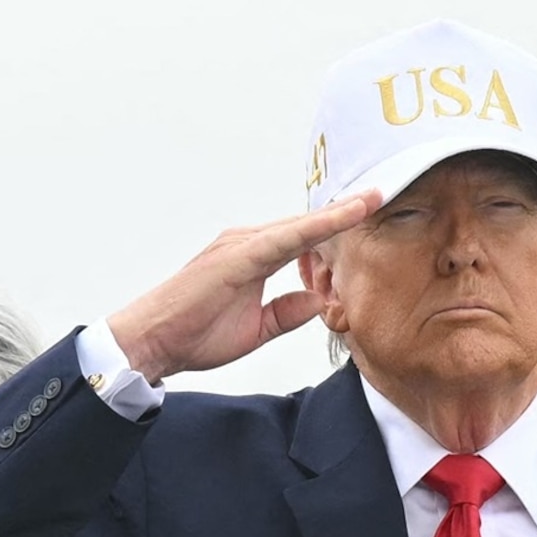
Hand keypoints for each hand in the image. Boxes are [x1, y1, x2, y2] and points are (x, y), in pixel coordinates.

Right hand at [102, 193, 380, 382]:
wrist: (152, 341)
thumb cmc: (194, 333)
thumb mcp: (257, 328)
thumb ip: (288, 312)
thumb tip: (319, 301)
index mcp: (253, 258)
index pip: (305, 239)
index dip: (338, 225)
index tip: (370, 211)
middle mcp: (248, 243)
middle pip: (307, 225)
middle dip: (345, 212)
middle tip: (383, 195)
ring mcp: (241, 245)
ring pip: (300, 225)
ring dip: (338, 214)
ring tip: (374, 199)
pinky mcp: (237, 256)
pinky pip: (286, 238)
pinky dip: (316, 227)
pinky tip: (343, 218)